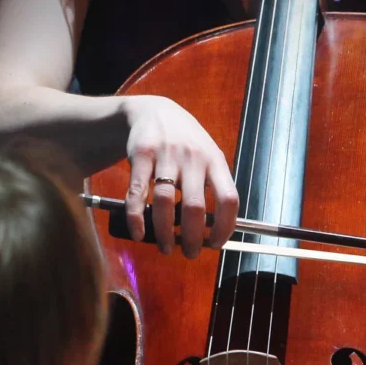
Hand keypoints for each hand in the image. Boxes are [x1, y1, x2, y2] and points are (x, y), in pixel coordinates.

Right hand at [123, 96, 238, 257]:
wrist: (154, 111)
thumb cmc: (186, 143)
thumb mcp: (207, 157)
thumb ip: (212, 187)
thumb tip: (213, 232)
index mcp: (215, 161)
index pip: (229, 199)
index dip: (225, 227)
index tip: (216, 244)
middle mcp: (193, 158)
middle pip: (194, 207)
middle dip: (192, 238)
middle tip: (189, 253)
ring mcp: (166, 155)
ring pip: (164, 203)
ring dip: (164, 233)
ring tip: (166, 248)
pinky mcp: (140, 155)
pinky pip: (137, 193)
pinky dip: (136, 218)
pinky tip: (138, 233)